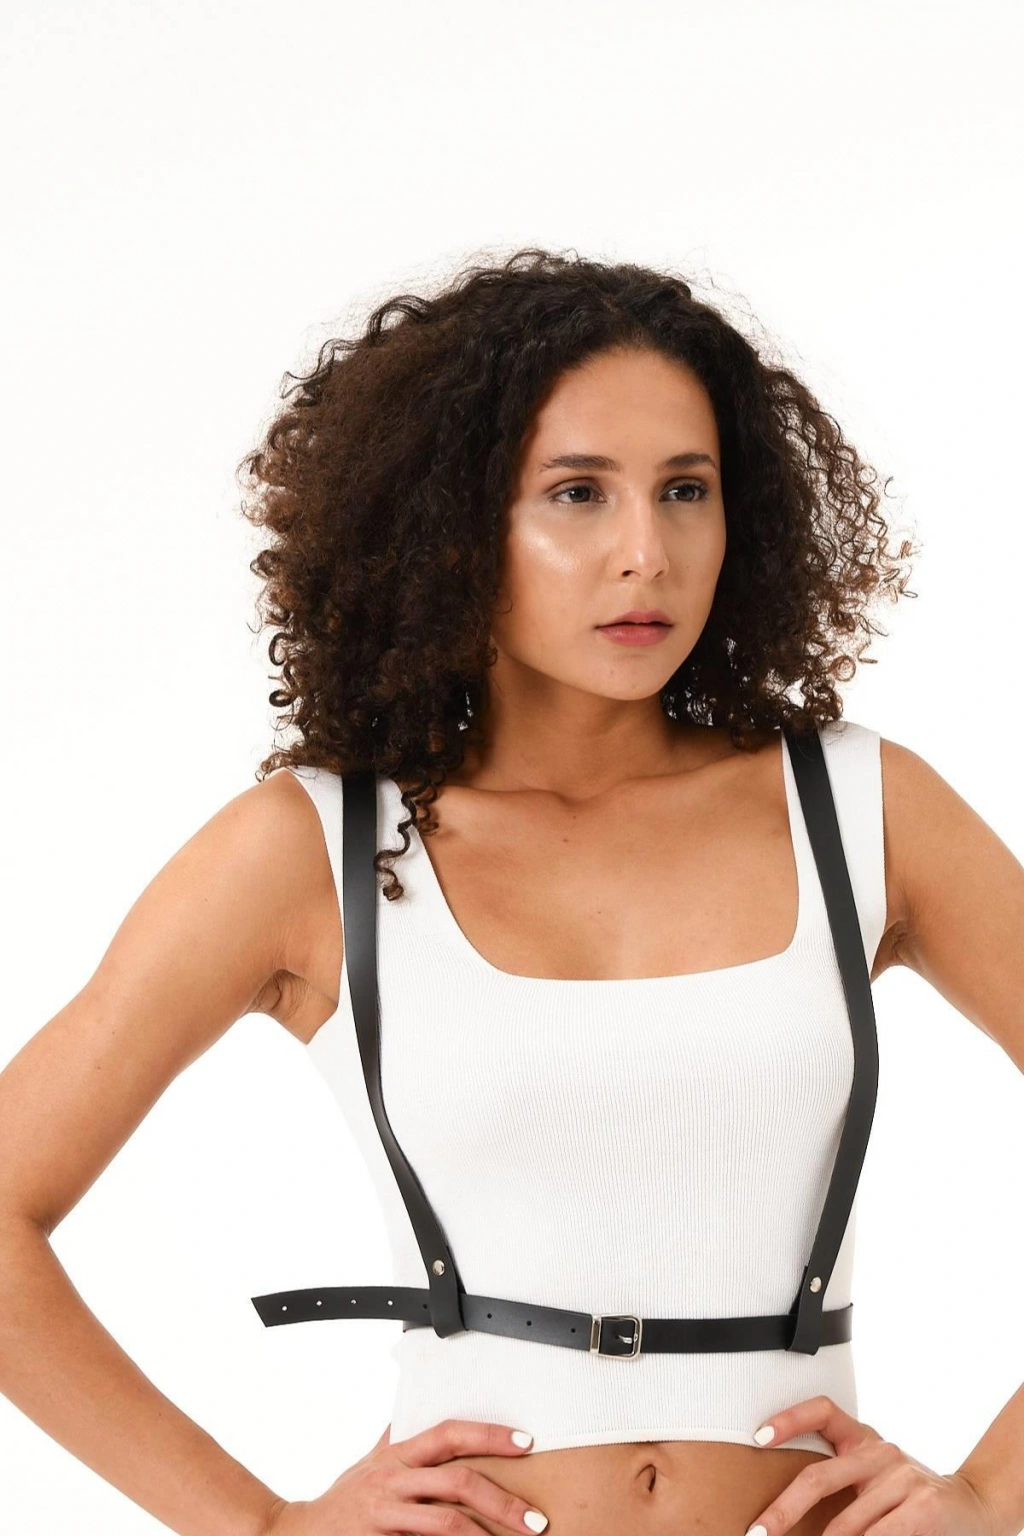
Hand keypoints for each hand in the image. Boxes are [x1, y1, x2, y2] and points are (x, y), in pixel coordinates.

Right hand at [261, 1417, 549, 1534]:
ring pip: (444, 1523)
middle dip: (503, 1502)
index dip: (489, 1434)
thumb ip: (396, 1442)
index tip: (526, 1442)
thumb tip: (414, 1411)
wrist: (293, 1535)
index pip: (449, 1434)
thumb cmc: (341, 1501)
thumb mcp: (368, 1464)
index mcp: (397, 1456)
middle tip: (536, 1520)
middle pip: (457, 1483)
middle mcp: (392, 1482)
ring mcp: (384, 1516)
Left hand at [744, 1395, 998, 1535]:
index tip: (757, 1436)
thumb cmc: (911, 1501)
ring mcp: (903, 1476)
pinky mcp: (923, 1505)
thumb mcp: (874, 1482)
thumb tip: (787, 1515)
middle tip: (758, 1533)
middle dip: (783, 1510)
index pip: (823, 1411)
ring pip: (847, 1522)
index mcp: (864, 1440)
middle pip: (820, 1475)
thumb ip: (842, 1486)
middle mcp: (881, 1451)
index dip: (789, 1419)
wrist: (975, 1508)